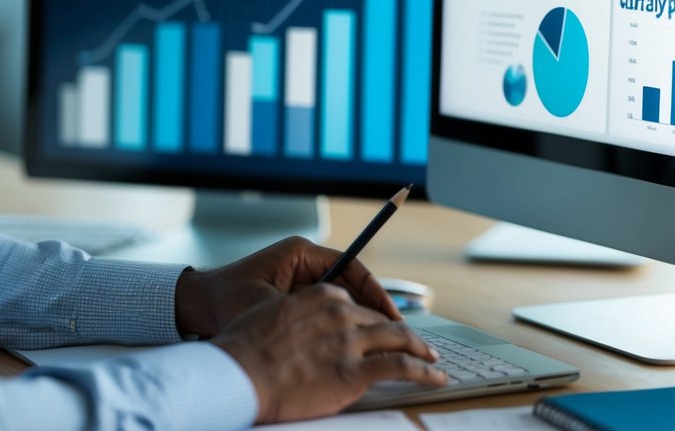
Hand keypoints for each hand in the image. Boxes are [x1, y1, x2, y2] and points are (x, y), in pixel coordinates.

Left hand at [175, 236, 398, 336]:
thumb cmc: (226, 300)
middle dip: (371, 305)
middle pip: (351, 280)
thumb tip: (344, 318)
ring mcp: (300, 277)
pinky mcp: (296, 293)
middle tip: (393, 330)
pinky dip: (340, 322)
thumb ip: (304, 310)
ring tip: (379, 338)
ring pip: (342, 294)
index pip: (350, 265)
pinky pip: (327, 305)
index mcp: (300, 252)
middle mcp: (304, 261)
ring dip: (358, 315)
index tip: (389, 312)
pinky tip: (352, 342)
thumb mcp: (268, 305)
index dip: (373, 289)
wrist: (197, 305)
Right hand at [212, 283, 446, 422]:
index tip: (381, 327)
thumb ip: (298, 316)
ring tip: (433, 359)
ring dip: (421, 349)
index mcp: (322, 296)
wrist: (238, 374)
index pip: (357, 304)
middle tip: (415, 344)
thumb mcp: (272, 314)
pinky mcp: (355, 370)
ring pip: (399, 339)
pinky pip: (402, 367)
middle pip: (381, 321)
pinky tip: (435, 378)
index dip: (373, 319)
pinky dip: (424, 372)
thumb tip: (306, 328)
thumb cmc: (244, 349)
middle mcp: (340, 313)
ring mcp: (350, 341)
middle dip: (400, 333)